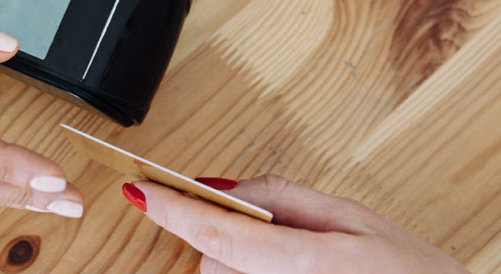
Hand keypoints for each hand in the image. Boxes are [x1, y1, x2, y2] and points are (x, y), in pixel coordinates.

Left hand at [121, 175, 466, 272]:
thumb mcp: (357, 218)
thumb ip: (286, 198)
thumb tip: (227, 187)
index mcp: (316, 263)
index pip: (220, 234)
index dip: (175, 211)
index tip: (142, 192)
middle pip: (216, 262)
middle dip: (228, 242)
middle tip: (282, 239)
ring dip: (240, 268)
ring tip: (298, 266)